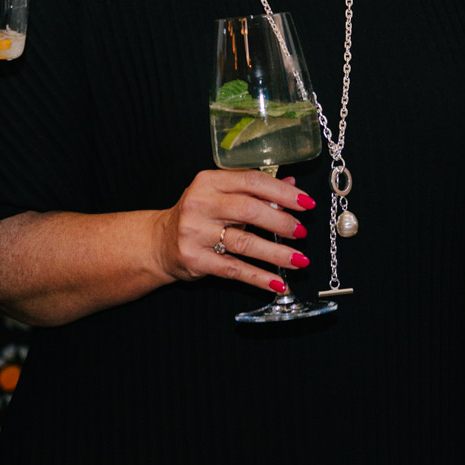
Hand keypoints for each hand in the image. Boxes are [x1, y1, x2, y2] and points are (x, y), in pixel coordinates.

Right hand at [153, 170, 314, 294]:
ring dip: (276, 253)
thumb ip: (253, 189)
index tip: (306, 203)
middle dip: (281, 222)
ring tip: (300, 260)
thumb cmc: (197, 215)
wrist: (158, 242)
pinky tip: (278, 283)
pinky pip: (234, 269)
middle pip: (249, 210)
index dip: (282, 192)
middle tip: (302, 232)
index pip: (251, 181)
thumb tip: (292, 186)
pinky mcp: (195, 259)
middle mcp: (200, 204)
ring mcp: (195, 232)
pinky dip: (259, 277)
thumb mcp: (220, 194)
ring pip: (244, 243)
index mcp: (208, 181)